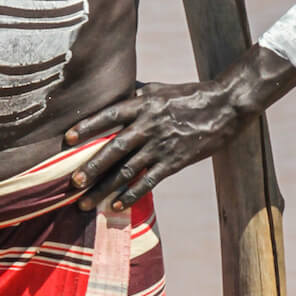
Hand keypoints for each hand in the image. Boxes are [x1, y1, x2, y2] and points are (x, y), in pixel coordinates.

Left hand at [66, 79, 246, 211]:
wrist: (227, 106)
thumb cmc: (190, 95)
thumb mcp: (160, 89)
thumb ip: (136, 95)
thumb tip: (116, 95)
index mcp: (142, 105)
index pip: (109, 115)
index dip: (88, 126)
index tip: (68, 139)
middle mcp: (148, 125)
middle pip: (114, 148)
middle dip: (91, 167)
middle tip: (72, 183)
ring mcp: (161, 145)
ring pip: (127, 170)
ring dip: (104, 188)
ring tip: (85, 203)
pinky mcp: (174, 161)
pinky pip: (149, 181)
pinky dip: (132, 195)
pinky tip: (116, 206)